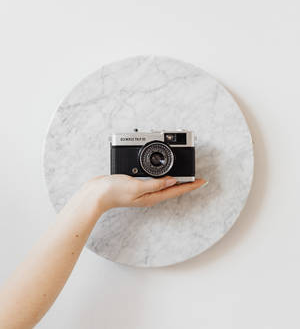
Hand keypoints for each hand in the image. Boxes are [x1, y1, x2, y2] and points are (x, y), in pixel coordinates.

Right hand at [85, 174, 207, 211]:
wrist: (96, 193)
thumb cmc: (113, 191)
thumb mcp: (137, 186)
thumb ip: (155, 184)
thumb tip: (173, 180)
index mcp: (152, 196)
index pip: (176, 190)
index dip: (190, 185)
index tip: (202, 181)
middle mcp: (149, 195)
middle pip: (173, 189)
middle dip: (187, 184)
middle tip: (198, 178)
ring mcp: (143, 191)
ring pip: (165, 185)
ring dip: (176, 180)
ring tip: (186, 176)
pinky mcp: (137, 185)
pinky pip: (155, 182)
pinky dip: (163, 177)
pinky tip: (163, 173)